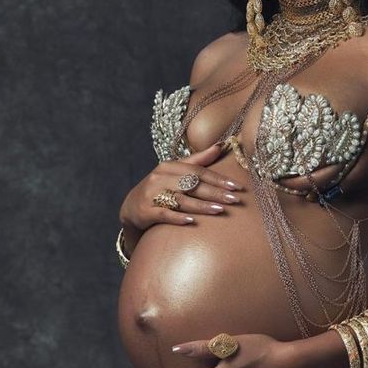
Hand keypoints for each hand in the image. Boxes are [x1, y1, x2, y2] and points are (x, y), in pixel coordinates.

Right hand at [119, 143, 244, 230]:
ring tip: (219, 210)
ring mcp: (152, 194)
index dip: (218, 179)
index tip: (236, 186)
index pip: (198, 171)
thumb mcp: (176, 171)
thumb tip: (221, 145)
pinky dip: (178, 218)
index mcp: (169, 166)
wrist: (132, 207)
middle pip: (192, 185)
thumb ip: (198, 160)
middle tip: (234, 199)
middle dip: (215, 192)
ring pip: (181, 200)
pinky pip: (164, 214)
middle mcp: (160, 178)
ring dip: (201, 206)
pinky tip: (192, 221)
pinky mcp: (146, 211)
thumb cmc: (161, 187)